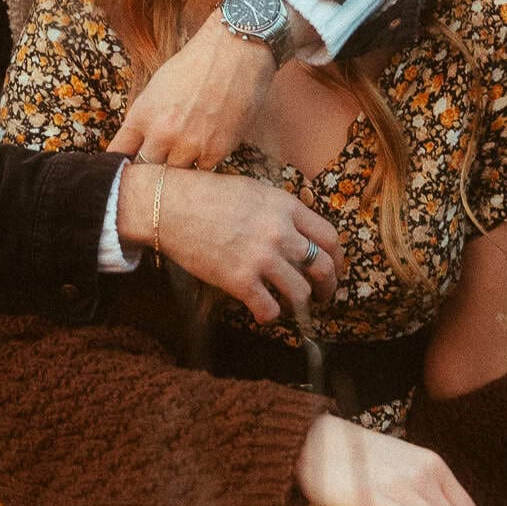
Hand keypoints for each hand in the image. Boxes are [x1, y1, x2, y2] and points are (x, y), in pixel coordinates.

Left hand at [109, 14, 276, 167]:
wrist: (236, 51)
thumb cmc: (196, 63)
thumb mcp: (157, 86)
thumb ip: (145, 118)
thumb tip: (138, 144)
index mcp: (142, 114)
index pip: (119, 152)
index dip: (122, 162)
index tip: (126, 166)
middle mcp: (162, 133)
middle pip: (146, 169)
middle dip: (152, 165)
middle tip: (160, 161)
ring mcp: (189, 144)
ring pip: (175, 174)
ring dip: (179, 166)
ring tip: (187, 152)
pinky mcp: (216, 150)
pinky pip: (203, 170)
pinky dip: (204, 162)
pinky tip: (208, 147)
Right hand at [116, 164, 341, 322]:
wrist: (169, 206)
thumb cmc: (206, 194)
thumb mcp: (254, 189)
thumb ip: (280, 209)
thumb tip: (298, 230)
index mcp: (285, 206)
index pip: (329, 237)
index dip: (337, 258)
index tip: (335, 268)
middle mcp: (280, 232)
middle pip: (323, 267)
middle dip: (328, 286)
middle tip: (324, 296)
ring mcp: (261, 257)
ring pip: (301, 292)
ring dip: (302, 306)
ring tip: (294, 309)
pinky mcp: (240, 280)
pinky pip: (269, 309)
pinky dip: (270, 316)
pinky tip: (265, 313)